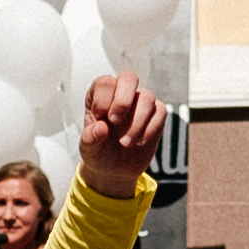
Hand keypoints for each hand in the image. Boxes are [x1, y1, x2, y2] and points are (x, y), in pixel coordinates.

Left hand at [76, 75, 169, 196]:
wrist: (114, 170)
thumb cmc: (98, 152)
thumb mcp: (88, 149)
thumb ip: (90, 138)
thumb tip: (101, 128)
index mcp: (100, 95)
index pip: (105, 83)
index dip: (104, 99)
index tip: (100, 119)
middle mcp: (121, 93)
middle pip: (129, 78)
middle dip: (123, 100)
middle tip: (114, 121)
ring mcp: (140, 102)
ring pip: (147, 97)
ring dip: (137, 122)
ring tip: (125, 143)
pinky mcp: (155, 115)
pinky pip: (160, 111)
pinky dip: (151, 128)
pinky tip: (139, 142)